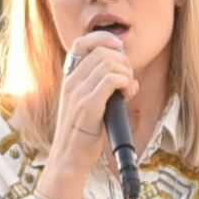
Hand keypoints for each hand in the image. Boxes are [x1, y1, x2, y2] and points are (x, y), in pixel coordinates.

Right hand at [40, 32, 138, 198]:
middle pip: (102, 51)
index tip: (119, 48)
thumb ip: (103, 88)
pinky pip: (111, 80)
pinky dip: (125, 83)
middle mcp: (70, 82)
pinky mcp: (87, 106)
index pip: (81, 42)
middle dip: (123, 62)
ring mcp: (77, 93)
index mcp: (69, 78)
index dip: (103, 38)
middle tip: (128, 81)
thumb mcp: (87, 104)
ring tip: (128, 90)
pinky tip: (126, 95)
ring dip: (126, 73)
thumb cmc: (81, 134)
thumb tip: (130, 79)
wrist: (68, 159)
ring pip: (109, 63)